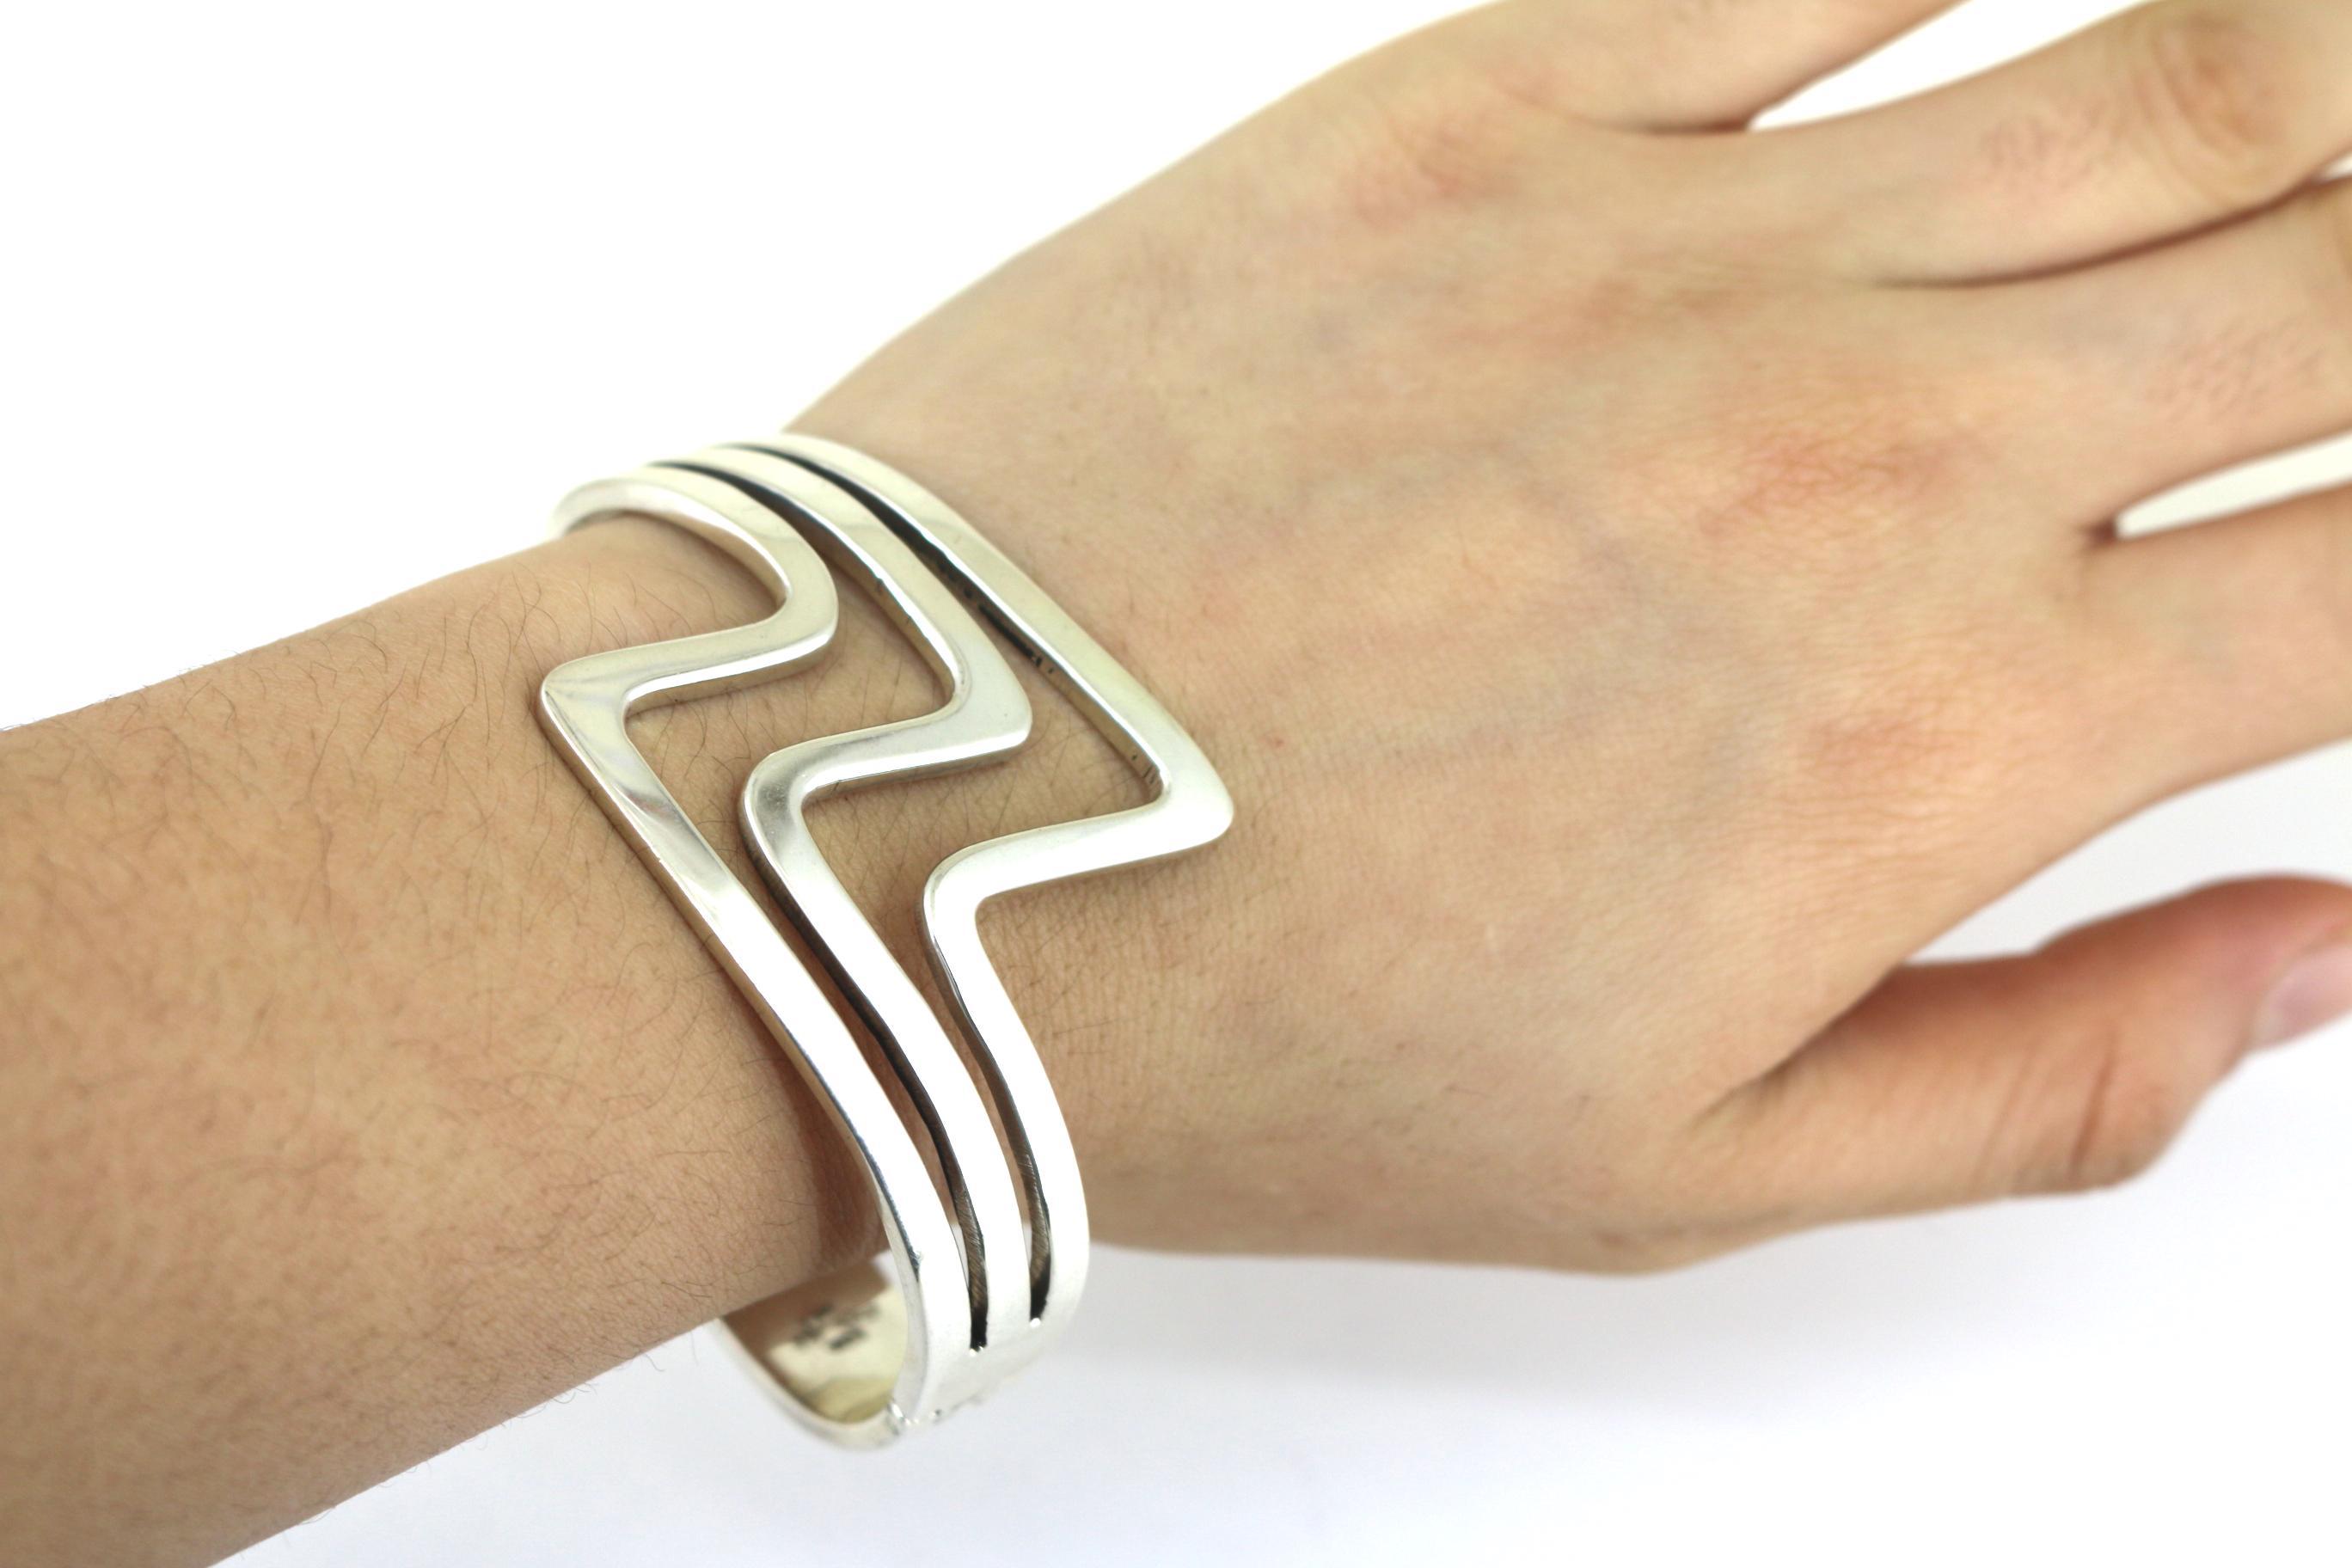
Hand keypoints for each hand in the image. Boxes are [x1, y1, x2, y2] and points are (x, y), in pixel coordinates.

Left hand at [797, 0, 2351, 1270]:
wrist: (887, 838)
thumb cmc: (1246, 1028)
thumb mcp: (1681, 1169)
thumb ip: (2047, 1076)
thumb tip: (2312, 964)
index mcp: (1944, 732)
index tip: (2344, 568)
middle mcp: (1874, 449)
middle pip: (2323, 278)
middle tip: (2320, 339)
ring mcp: (1681, 242)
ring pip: (2154, 77)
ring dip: (2286, 96)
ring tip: (2293, 132)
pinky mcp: (1474, 111)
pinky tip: (2024, 5)